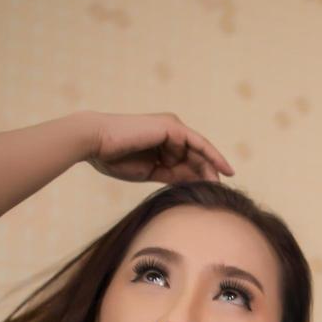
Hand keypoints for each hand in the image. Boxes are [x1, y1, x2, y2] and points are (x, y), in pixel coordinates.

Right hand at [81, 111, 233, 183]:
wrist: (96, 143)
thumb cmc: (115, 158)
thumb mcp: (152, 172)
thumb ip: (173, 176)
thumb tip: (194, 185)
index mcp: (162, 143)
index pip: (187, 161)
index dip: (201, 177)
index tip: (213, 193)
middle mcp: (170, 133)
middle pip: (196, 156)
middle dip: (209, 174)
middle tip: (221, 193)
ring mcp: (172, 128)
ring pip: (199, 152)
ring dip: (210, 170)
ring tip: (219, 187)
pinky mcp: (173, 127)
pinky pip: (199, 144)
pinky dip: (213, 156)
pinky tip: (224, 170)